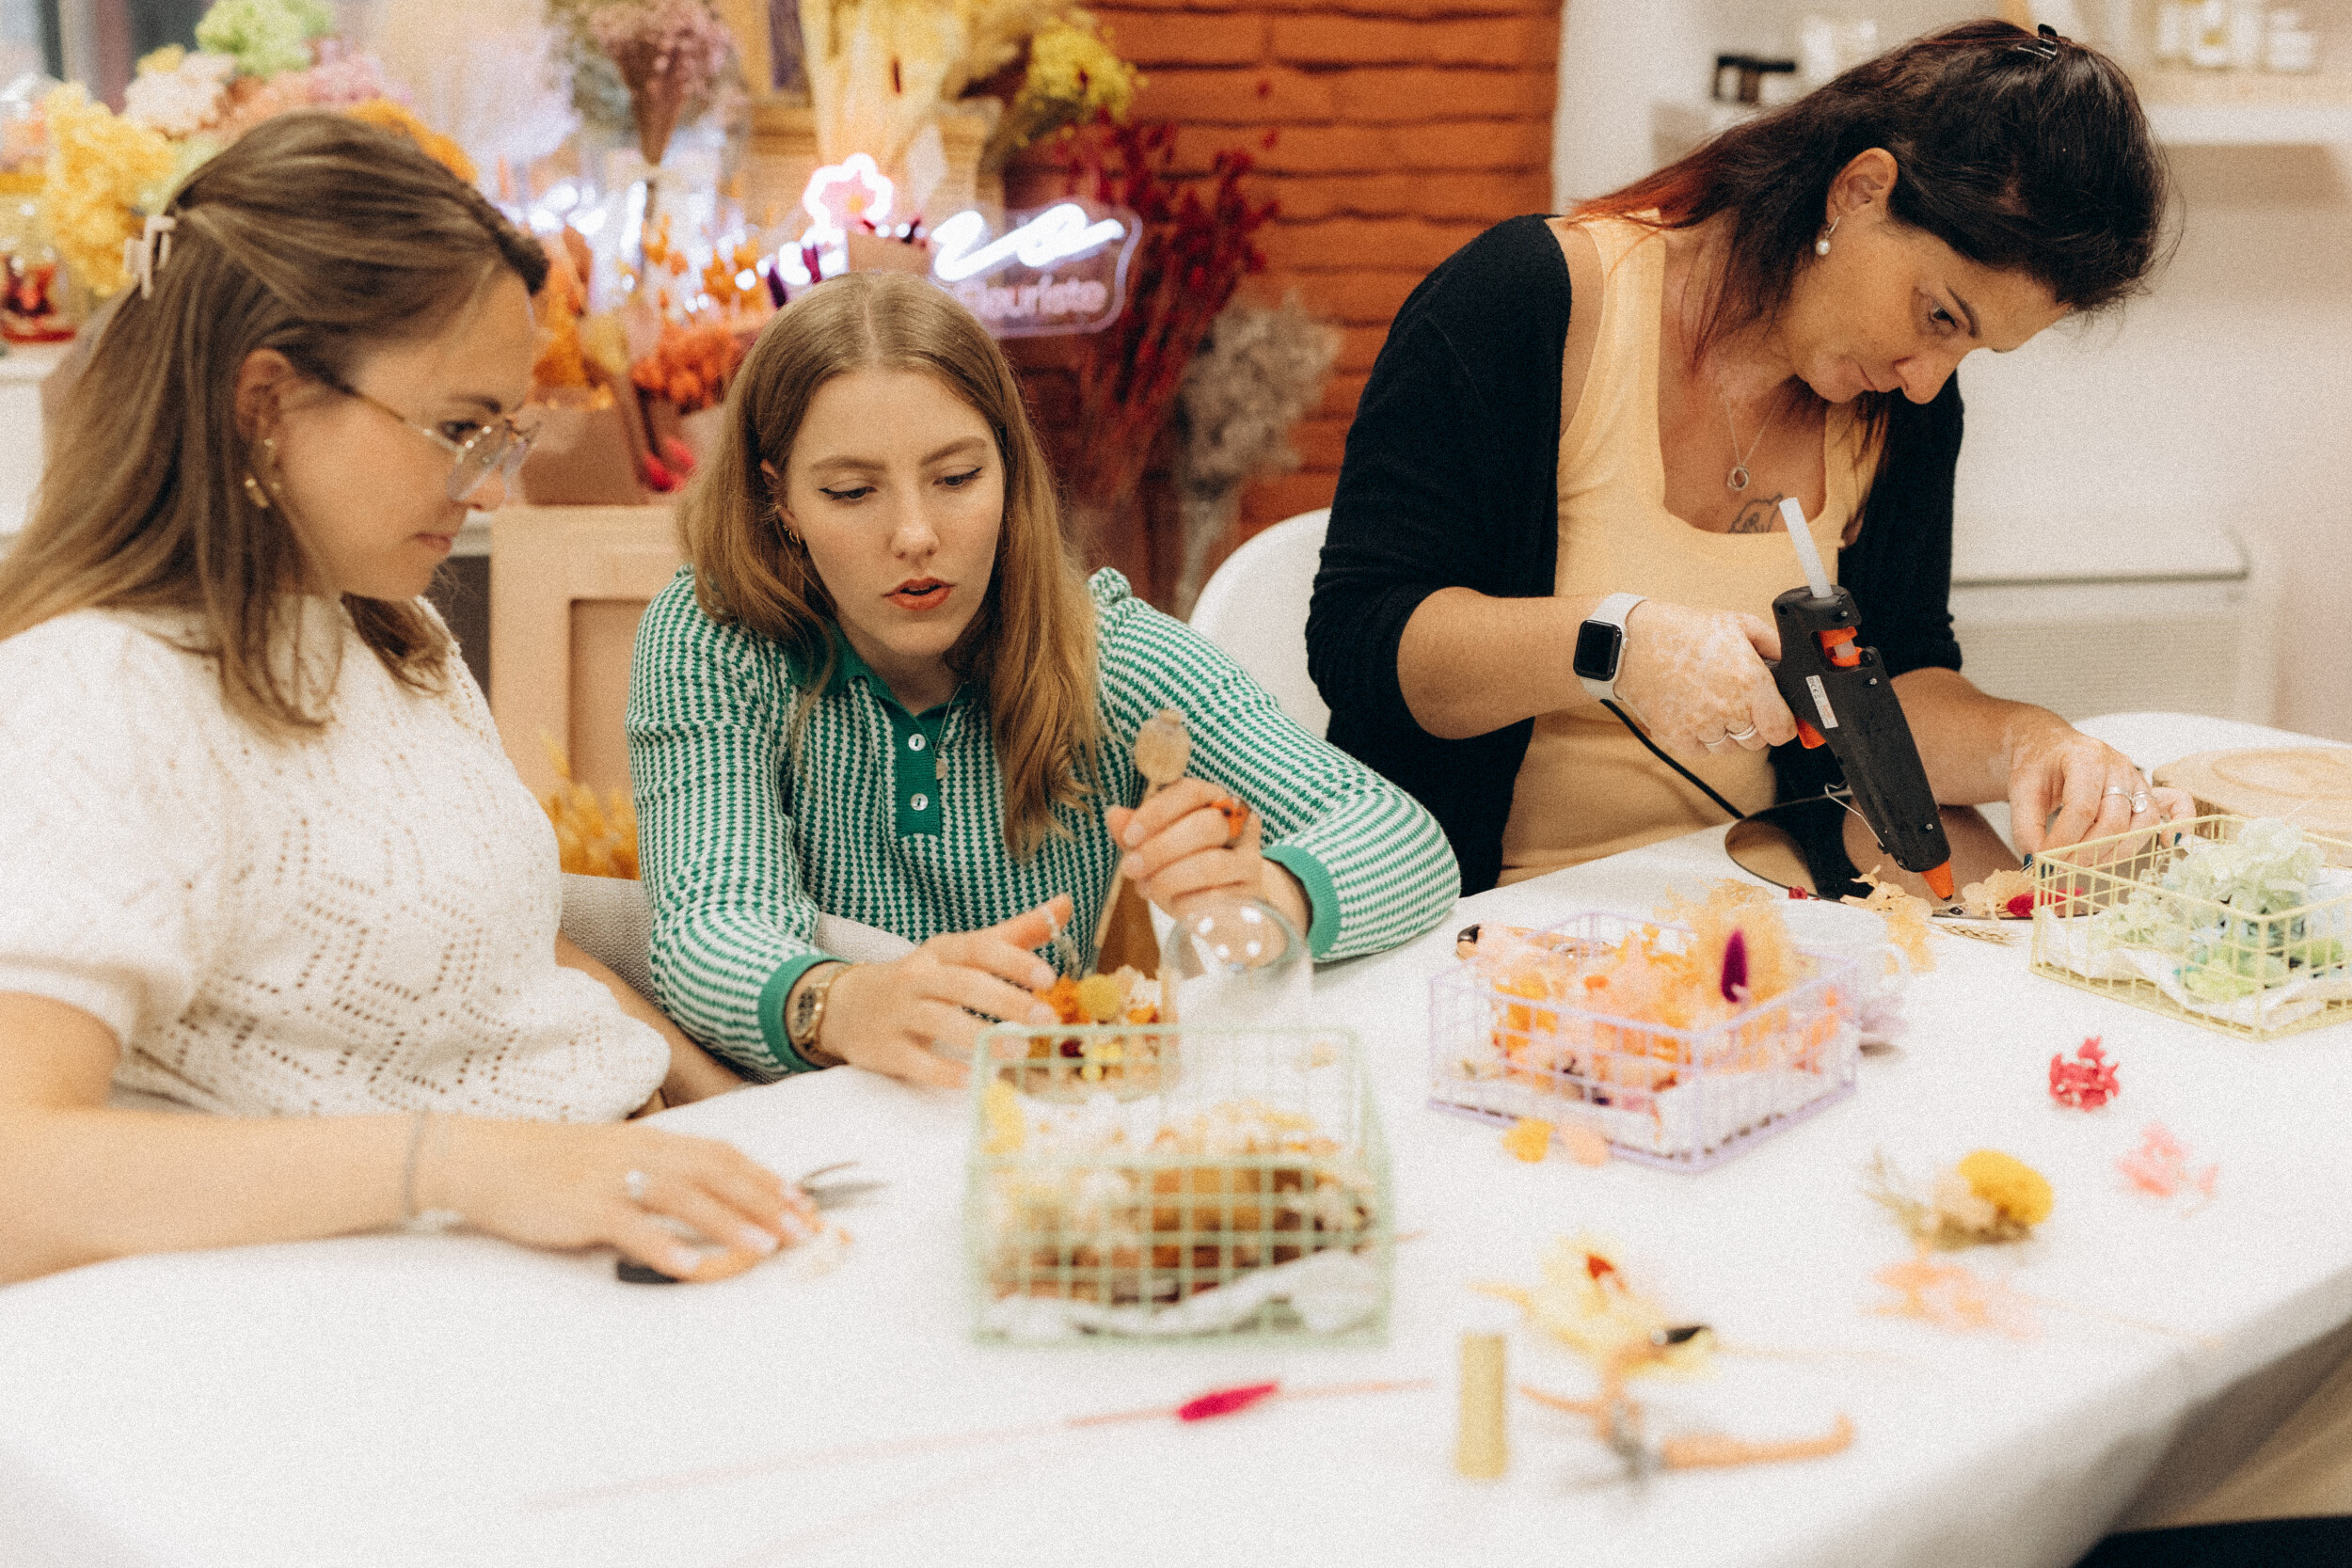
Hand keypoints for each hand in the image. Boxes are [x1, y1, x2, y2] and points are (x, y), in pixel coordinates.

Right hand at [427, 1116, 817, 1282]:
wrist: (482, 1156)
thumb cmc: (547, 1162)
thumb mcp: (611, 1157)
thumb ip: (653, 1173)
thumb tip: (700, 1201)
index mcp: (652, 1140)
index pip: (724, 1155)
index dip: (766, 1178)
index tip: (802, 1201)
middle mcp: (641, 1152)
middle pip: (718, 1173)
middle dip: (766, 1202)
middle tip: (804, 1229)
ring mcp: (613, 1178)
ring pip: (685, 1196)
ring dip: (730, 1222)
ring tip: (765, 1247)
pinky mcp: (584, 1205)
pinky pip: (633, 1227)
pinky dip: (665, 1246)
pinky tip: (692, 1266)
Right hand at [815, 896, 1069, 1088]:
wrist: (847, 1006)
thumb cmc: (924, 978)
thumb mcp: (964, 952)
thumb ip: (1016, 933)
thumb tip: (1066, 903)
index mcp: (942, 952)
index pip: (978, 948)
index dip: (1014, 961)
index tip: (1049, 978)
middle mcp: (918, 977)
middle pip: (963, 984)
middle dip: (1006, 999)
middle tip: (1046, 1018)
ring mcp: (899, 1013)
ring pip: (940, 1020)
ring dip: (981, 1036)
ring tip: (1020, 1049)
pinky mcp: (885, 1048)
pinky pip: (915, 1060)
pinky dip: (944, 1070)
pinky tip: (973, 1078)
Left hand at [1107, 779, 1262, 919]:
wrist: (1221, 904)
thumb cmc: (1183, 865)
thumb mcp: (1154, 844)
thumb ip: (1135, 829)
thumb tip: (1114, 815)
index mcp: (1213, 800)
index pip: (1190, 791)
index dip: (1157, 812)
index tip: (1129, 836)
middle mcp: (1238, 824)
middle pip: (1205, 826)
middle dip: (1160, 849)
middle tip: (1131, 868)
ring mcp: (1250, 859)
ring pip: (1211, 864)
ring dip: (1170, 878)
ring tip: (1147, 888)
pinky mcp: (1251, 893)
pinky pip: (1215, 899)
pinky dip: (1184, 904)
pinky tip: (1171, 904)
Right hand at [1610, 600, 1797, 756]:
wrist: (1634, 642)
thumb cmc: (1684, 630)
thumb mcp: (1738, 623)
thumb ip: (1774, 645)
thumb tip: (1792, 664)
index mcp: (1751, 683)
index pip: (1783, 731)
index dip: (1782, 725)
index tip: (1775, 718)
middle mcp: (1729, 709)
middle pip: (1757, 742)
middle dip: (1753, 725)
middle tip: (1736, 701)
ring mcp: (1701, 726)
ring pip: (1729, 748)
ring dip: (1725, 732)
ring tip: (1710, 702)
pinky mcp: (1677, 737)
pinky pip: (1702, 751)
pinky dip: (1700, 737)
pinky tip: (1692, 711)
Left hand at [2005, 723, 2193, 856]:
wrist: (2049, 745)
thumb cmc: (2039, 764)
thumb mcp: (2021, 790)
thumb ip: (2026, 827)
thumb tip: (2038, 861)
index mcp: (2085, 758)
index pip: (2082, 809)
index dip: (2065, 841)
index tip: (2046, 861)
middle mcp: (2117, 766)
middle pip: (2114, 820)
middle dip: (2087, 852)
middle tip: (2062, 869)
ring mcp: (2136, 777)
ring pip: (2142, 822)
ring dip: (2117, 852)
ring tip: (2088, 865)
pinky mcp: (2145, 790)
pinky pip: (2176, 804)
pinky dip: (2180, 823)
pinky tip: (2170, 842)